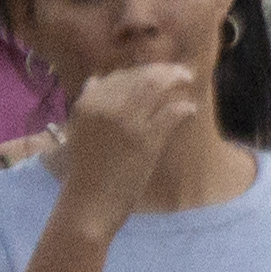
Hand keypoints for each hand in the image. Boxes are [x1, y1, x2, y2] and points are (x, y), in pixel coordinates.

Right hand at [52, 60, 207, 226]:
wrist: (89, 201)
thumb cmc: (86, 170)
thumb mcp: (79, 130)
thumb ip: (89, 104)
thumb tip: (96, 79)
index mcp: (86, 103)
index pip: (118, 75)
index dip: (141, 71)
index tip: (157, 73)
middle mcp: (104, 106)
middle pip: (140, 75)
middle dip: (164, 70)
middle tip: (180, 72)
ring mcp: (126, 121)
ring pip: (156, 86)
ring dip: (176, 79)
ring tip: (188, 80)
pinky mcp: (146, 139)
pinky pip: (171, 113)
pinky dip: (184, 107)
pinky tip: (191, 109)